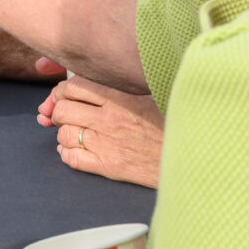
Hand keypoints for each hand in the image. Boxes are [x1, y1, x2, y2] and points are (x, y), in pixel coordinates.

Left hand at [38, 76, 164, 187]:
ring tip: (74, 132)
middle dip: (57, 112)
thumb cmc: (170, 122)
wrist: (190, 156)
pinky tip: (73, 150)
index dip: (61, 91)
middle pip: (62, 110)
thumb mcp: (148, 93)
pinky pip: (71, 158)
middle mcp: (110, 119)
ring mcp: (107, 144)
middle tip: (62, 116)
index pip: (73, 86)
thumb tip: (87, 81)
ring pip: (64, 134)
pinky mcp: (109, 167)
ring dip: (63, 133)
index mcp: (121, 97)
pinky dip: (66, 153)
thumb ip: (119, 86)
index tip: (62, 96)